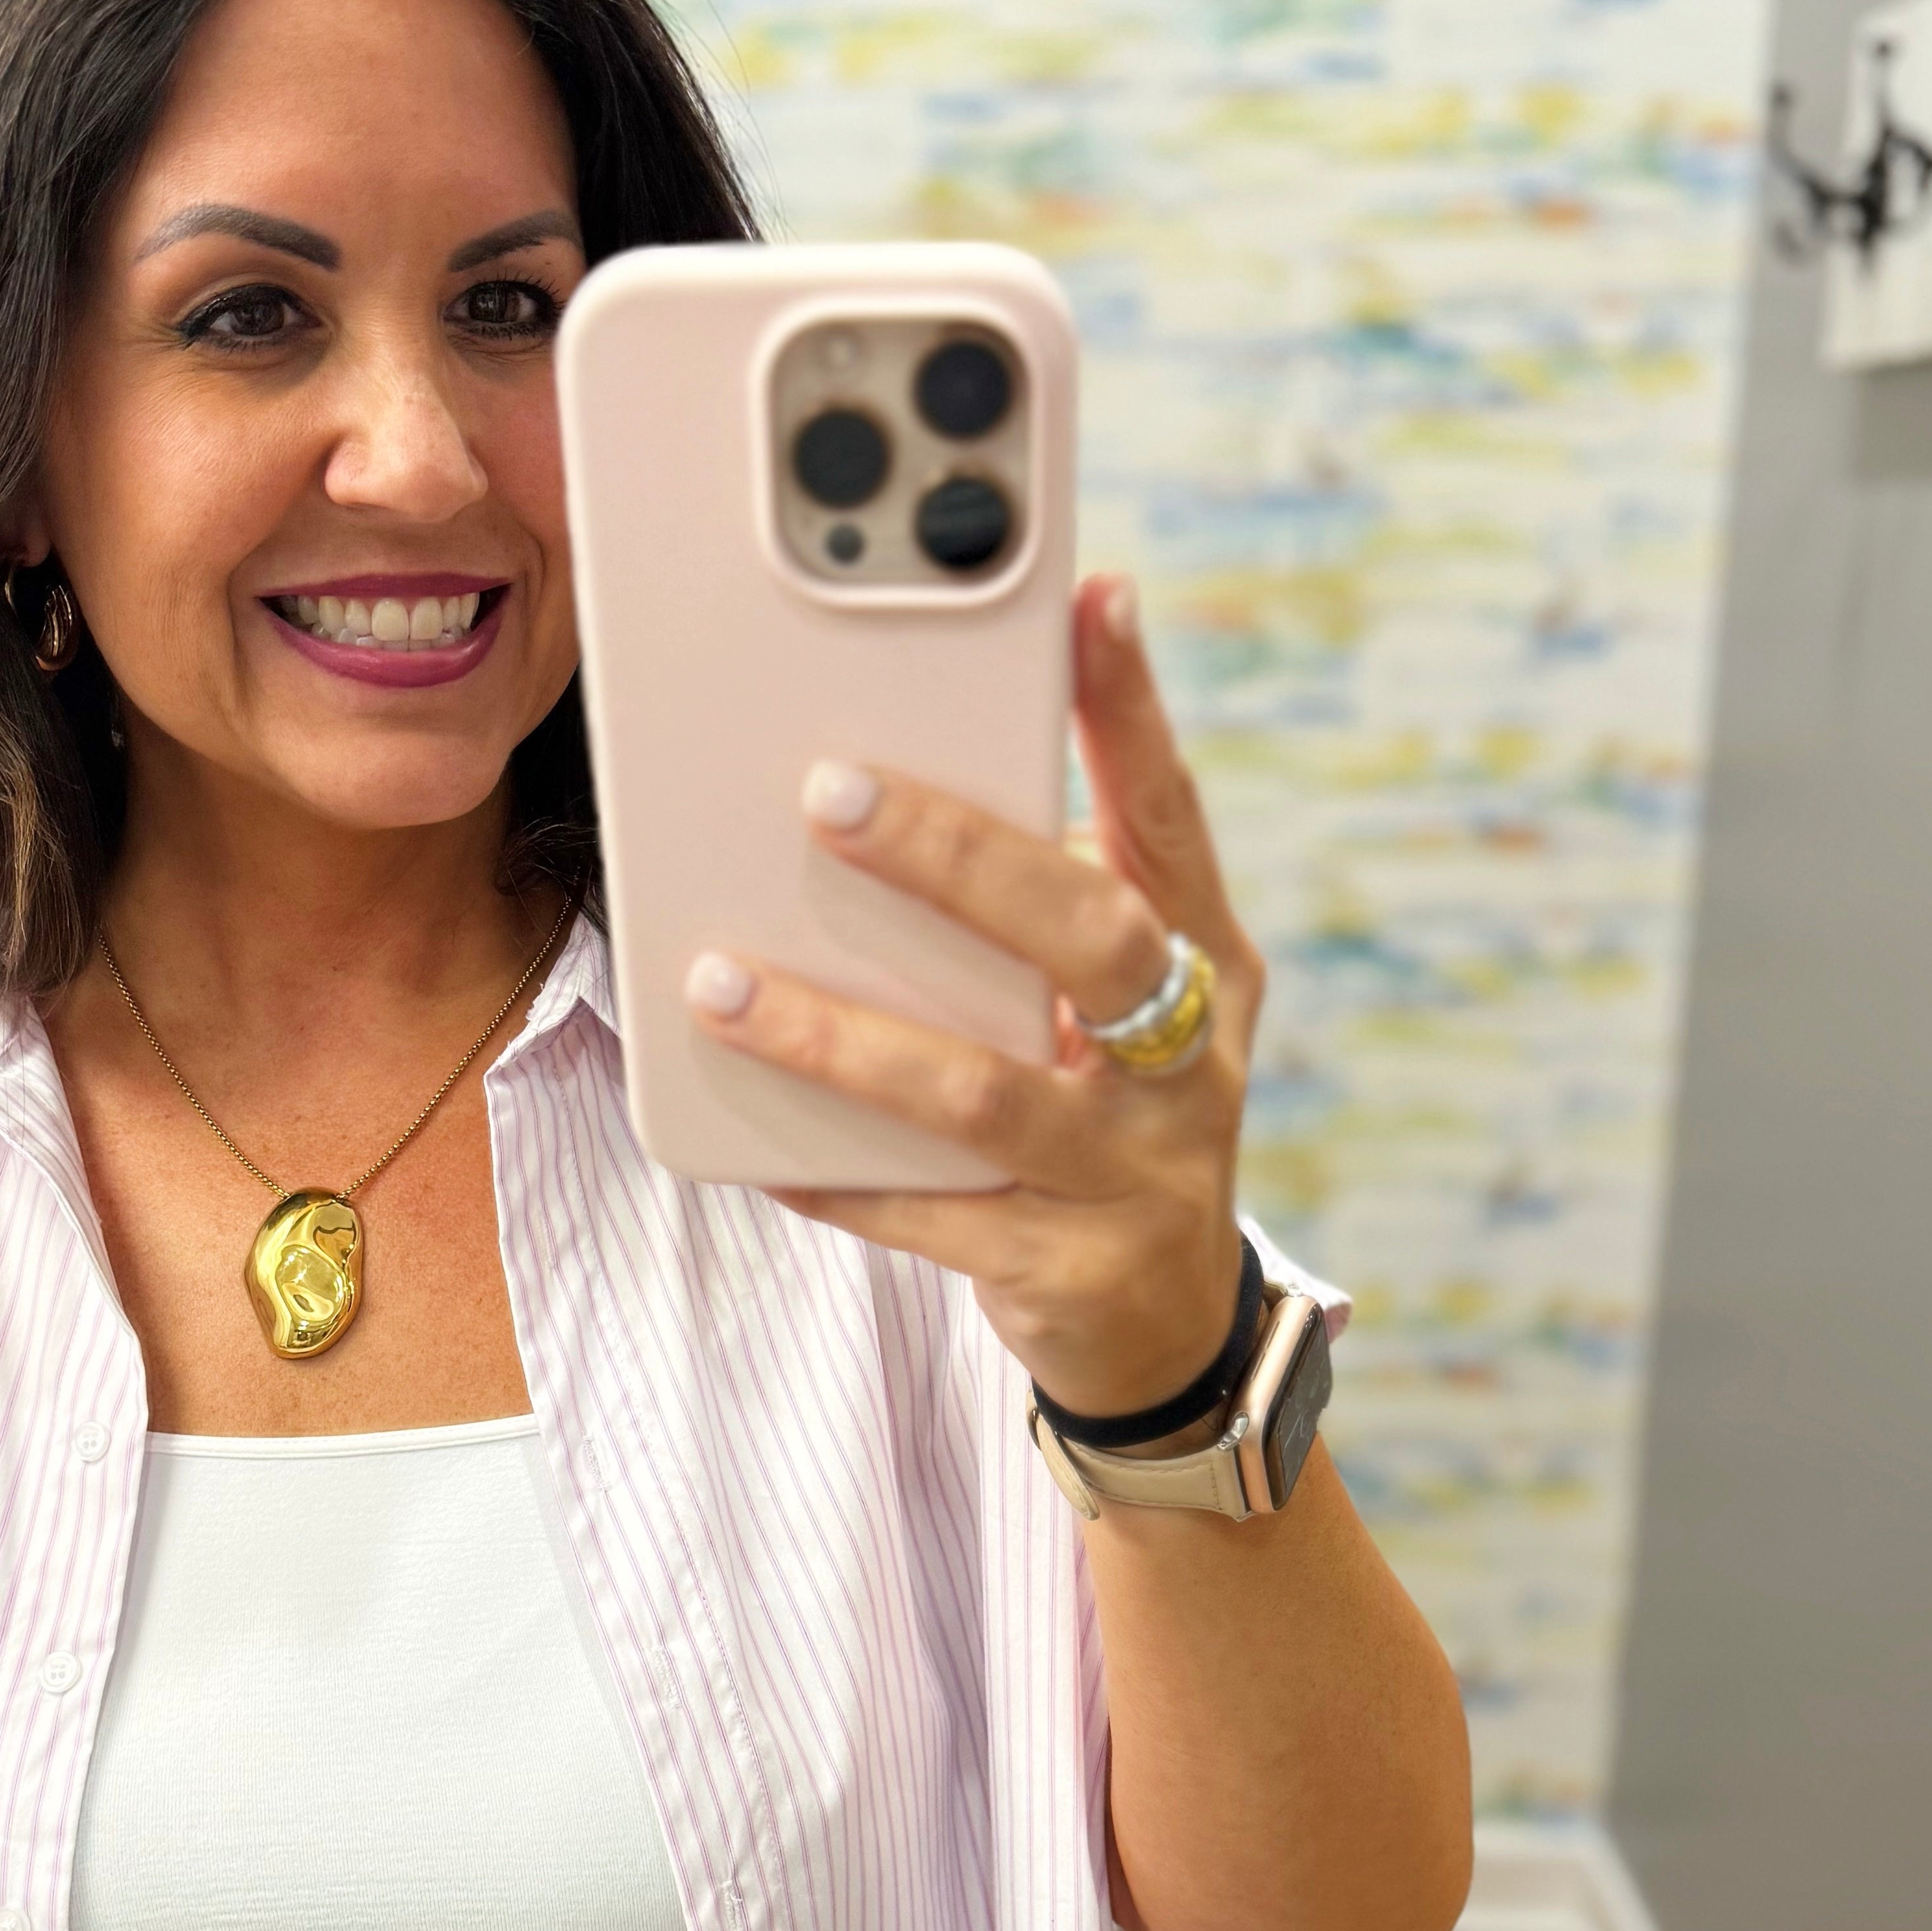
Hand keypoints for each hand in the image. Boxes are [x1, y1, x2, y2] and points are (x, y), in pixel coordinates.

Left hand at [683, 575, 1259, 1421]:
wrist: (1168, 1331)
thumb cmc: (1115, 1122)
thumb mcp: (1117, 1014)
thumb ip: (1050, 909)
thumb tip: (904, 785)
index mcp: (1207, 970)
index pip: (1172, 821)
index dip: (1133, 713)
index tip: (1090, 599)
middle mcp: (1189, 1066)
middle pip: (1089, 940)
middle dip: (959, 860)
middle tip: (830, 793)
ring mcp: (1131, 1174)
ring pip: (981, 1094)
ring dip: (842, 1036)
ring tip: (724, 984)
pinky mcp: (1061, 1270)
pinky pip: (927, 1216)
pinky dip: (834, 1176)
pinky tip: (750, 1142)